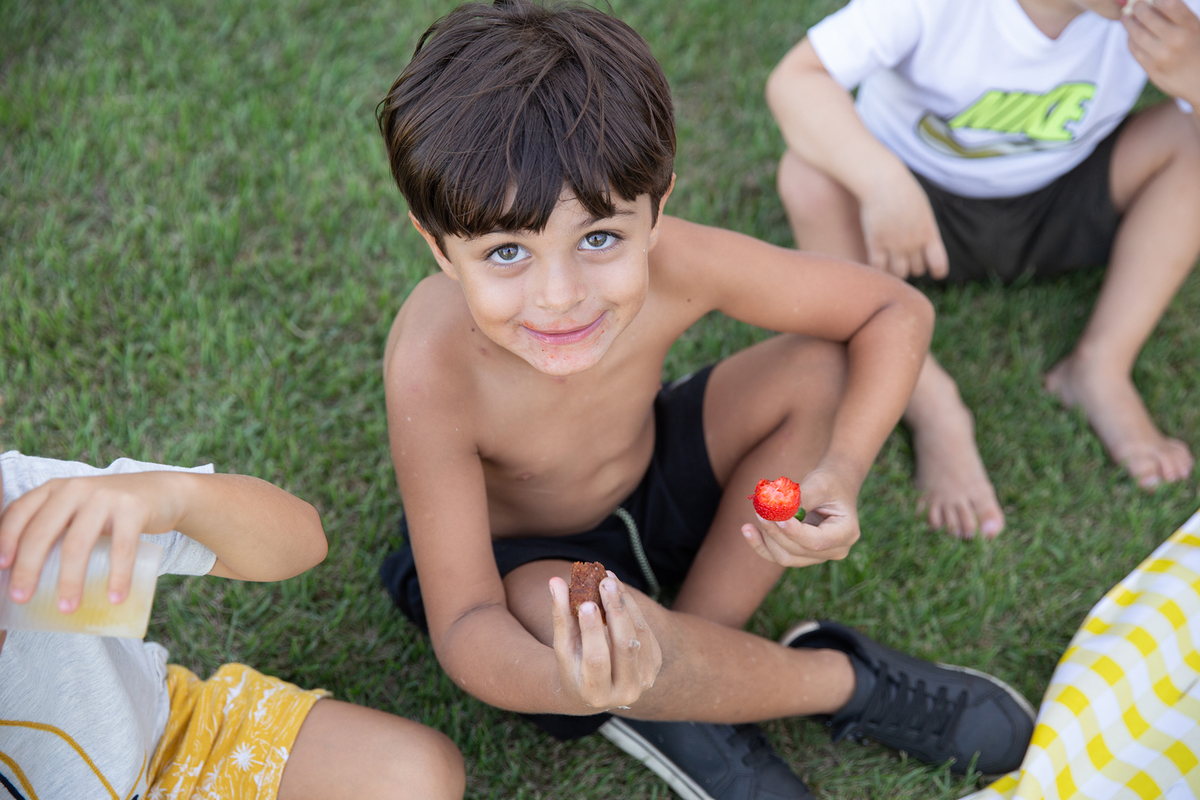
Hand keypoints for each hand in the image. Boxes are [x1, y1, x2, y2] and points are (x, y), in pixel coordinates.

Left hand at [0, 473, 184, 612]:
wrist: (162, 492)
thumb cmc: (112, 510)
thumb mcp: (79, 508)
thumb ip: (57, 527)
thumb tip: (28, 579)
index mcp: (56, 489)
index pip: (20, 512)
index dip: (5, 539)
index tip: (0, 568)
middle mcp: (76, 489)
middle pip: (43, 532)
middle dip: (28, 568)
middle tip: (22, 598)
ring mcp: (105, 497)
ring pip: (77, 543)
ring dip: (70, 581)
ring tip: (68, 608)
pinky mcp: (134, 508)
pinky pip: (122, 547)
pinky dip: (118, 576)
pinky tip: (115, 597)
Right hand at [548, 572, 661, 710]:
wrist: (596, 690)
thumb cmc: (574, 665)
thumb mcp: (563, 646)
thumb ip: (560, 615)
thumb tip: (554, 581)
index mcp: (596, 693)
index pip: (596, 658)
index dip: (592, 630)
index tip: (588, 603)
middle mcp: (625, 692)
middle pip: (624, 644)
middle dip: (616, 610)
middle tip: (604, 582)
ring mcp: (644, 679)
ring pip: (639, 633)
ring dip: (626, 603)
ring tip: (610, 581)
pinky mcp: (655, 664)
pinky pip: (646, 630)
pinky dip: (633, 609)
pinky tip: (619, 593)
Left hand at [741, 468, 860, 566]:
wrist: (834, 486)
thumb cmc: (829, 481)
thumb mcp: (819, 484)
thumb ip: (801, 498)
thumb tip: (775, 508)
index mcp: (847, 533)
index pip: (817, 541)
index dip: (794, 532)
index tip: (776, 516)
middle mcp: (835, 550)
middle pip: (799, 551)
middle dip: (776, 533)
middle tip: (759, 510)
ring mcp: (818, 556)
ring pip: (786, 557)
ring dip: (767, 538)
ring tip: (756, 514)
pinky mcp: (802, 554)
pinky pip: (777, 556)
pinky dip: (761, 545)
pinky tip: (747, 530)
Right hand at [859, 171, 948, 279]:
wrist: (883, 181)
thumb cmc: (903, 191)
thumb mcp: (924, 210)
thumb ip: (926, 230)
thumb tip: (925, 246)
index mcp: (929, 233)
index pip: (939, 264)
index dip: (937, 270)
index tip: (933, 270)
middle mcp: (914, 243)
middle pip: (917, 270)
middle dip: (913, 266)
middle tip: (906, 257)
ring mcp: (894, 245)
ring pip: (899, 273)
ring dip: (896, 270)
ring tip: (891, 262)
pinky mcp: (876, 244)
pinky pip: (879, 268)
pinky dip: (880, 269)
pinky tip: (878, 261)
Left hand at [1125, 0, 1199, 107]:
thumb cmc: (1199, 51)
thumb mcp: (1197, 30)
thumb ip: (1178, 18)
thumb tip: (1154, 4)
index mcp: (1191, 27)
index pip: (1169, 4)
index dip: (1157, 0)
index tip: (1153, 0)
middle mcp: (1175, 41)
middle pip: (1148, 17)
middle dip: (1139, 8)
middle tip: (1135, 5)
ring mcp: (1161, 56)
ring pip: (1136, 34)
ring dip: (1129, 23)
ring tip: (1126, 18)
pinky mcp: (1151, 69)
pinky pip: (1134, 50)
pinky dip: (1130, 40)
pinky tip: (1131, 36)